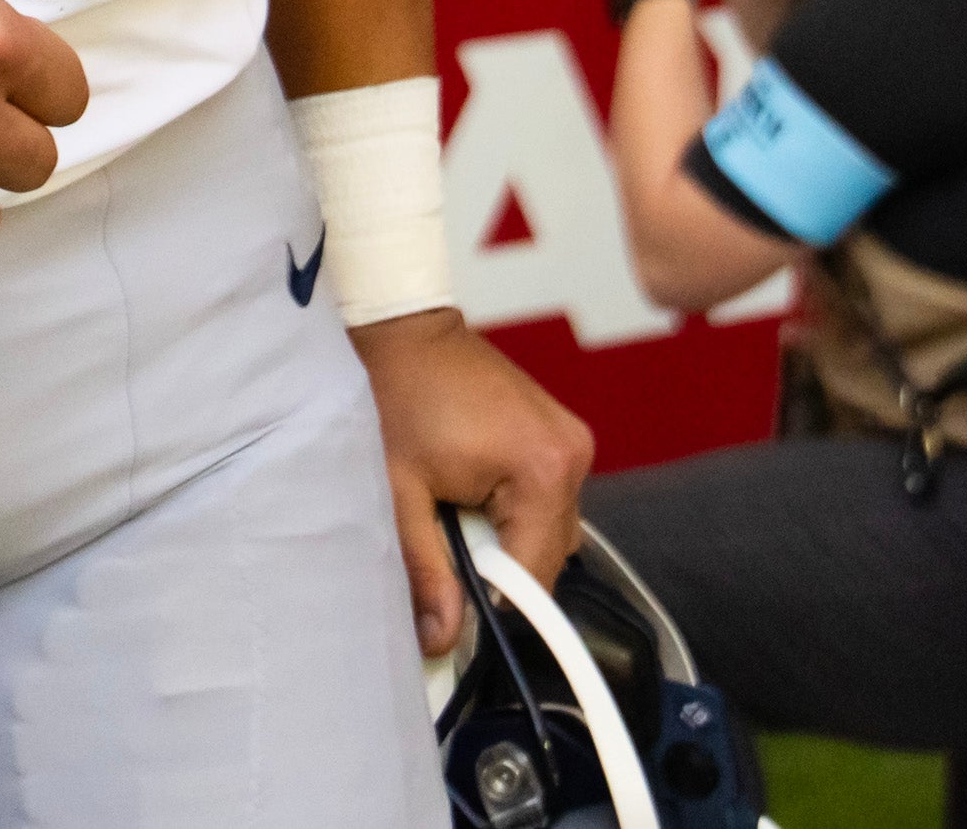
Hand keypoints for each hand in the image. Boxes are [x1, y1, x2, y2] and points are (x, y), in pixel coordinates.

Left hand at [353, 310, 594, 655]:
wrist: (400, 326)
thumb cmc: (394, 395)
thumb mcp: (399, 491)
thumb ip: (426, 569)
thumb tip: (443, 639)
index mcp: (543, 469)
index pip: (535, 576)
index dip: (495, 606)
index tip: (454, 614)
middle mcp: (571, 456)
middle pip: (546, 558)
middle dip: (496, 570)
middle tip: (442, 547)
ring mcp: (570, 443)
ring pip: (547, 534)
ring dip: (504, 542)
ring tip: (451, 515)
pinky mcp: (558, 438)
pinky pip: (544, 504)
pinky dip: (511, 515)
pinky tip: (468, 497)